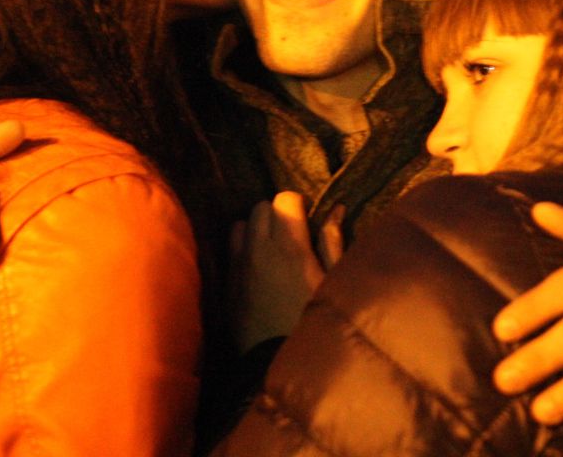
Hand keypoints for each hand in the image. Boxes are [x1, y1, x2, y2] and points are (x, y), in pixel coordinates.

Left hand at [230, 192, 325, 351]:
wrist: (274, 364)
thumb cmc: (313, 322)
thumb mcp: (332, 282)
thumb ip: (332, 242)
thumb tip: (335, 209)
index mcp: (291, 247)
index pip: (285, 198)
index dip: (297, 205)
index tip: (306, 219)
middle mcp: (260, 250)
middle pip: (260, 206)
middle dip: (276, 214)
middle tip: (290, 234)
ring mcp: (238, 266)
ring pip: (240, 225)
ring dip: (255, 230)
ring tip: (270, 249)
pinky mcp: (226, 283)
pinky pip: (230, 250)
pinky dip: (242, 250)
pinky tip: (257, 268)